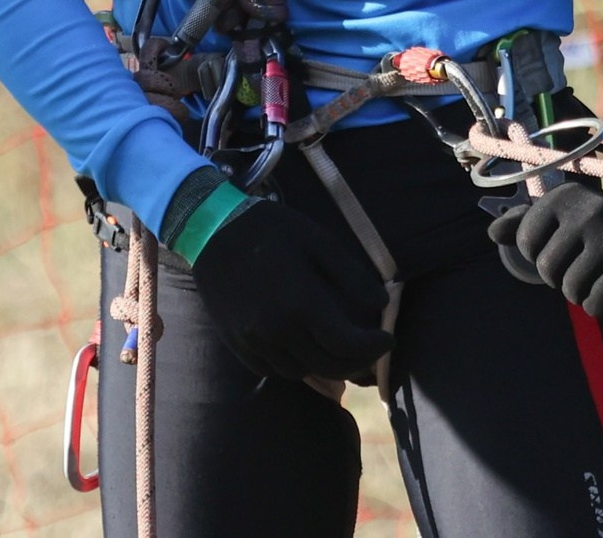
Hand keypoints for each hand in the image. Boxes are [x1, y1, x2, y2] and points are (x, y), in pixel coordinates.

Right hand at [184, 197, 392, 382]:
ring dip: (326, 365)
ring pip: (301, 372)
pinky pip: (272, 370)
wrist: (213, 231)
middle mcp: (276, 329)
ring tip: (341, 348)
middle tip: (371, 350)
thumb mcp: (319, 242)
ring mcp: (253, 340)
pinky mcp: (237, 344)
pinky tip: (305, 348)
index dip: (374, 346)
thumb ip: (351, 275)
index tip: (388, 337)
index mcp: (301, 302)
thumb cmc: (273, 231)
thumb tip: (382, 303)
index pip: (347, 343)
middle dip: (357, 362)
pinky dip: (295, 365)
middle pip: (328, 365)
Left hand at [487, 176, 602, 314]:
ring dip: (580, 293)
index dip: (540, 255)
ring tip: (598, 276)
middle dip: (560, 277)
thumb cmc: (595, 236)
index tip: (564, 247)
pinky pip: (593, 303)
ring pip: (569, 289)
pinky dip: (599, 306)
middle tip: (584, 265)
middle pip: (546, 268)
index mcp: (566, 196)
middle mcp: (590, 209)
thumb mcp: (561, 222)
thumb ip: (523, 224)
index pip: (525, 242)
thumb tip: (493, 232)